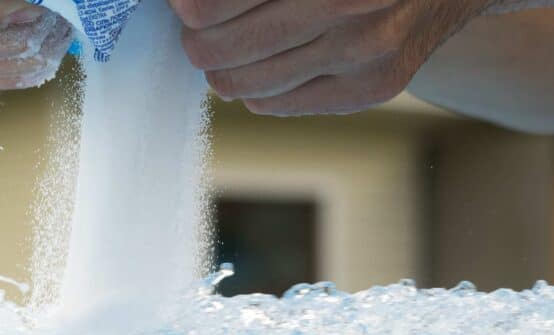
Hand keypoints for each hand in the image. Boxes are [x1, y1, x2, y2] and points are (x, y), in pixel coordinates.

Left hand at [170, 0, 493, 114]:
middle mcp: (347, 4)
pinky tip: (275, 55)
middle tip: (201, 22)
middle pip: (215, 52)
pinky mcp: (370, 89)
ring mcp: (362, 53)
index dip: (187, 6)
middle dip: (197, 39)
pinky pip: (272, 104)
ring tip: (236, 39)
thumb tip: (183, 5)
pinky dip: (258, 85)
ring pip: (239, 85)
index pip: (208, 9)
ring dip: (224, 65)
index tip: (187, 3)